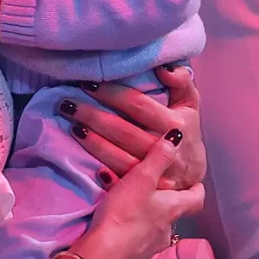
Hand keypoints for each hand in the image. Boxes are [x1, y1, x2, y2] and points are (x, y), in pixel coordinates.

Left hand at [58, 65, 205, 190]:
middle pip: (123, 131)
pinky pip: (118, 181)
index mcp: (174, 124)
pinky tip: (82, 157)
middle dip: (93, 116)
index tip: (89, 84)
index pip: (138, 105)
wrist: (191, 173)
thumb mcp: (189, 103)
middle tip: (67, 103)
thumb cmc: (186, 129)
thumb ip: (181, 81)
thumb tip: (163, 68)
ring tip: (71, 124)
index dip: (112, 94)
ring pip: (118, 157)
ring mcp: (154, 173)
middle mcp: (164, 149)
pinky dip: (100, 170)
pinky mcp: (143, 190)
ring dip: (92, 141)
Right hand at [71, 135, 204, 258]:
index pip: (196, 199)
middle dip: (167, 199)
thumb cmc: (124, 215)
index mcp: (173, 209)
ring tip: (132, 200)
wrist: (101, 257)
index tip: (194, 181)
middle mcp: (166, 230)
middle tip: (157, 186)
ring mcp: (150, 246)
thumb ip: (159, 157)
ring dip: (148, 213)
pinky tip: (118, 221)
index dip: (197, 188)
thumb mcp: (141, 178)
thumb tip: (177, 137)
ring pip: (156, 225)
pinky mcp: (132, 256)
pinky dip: (133, 227)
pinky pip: (138, 237)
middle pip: (175, 212)